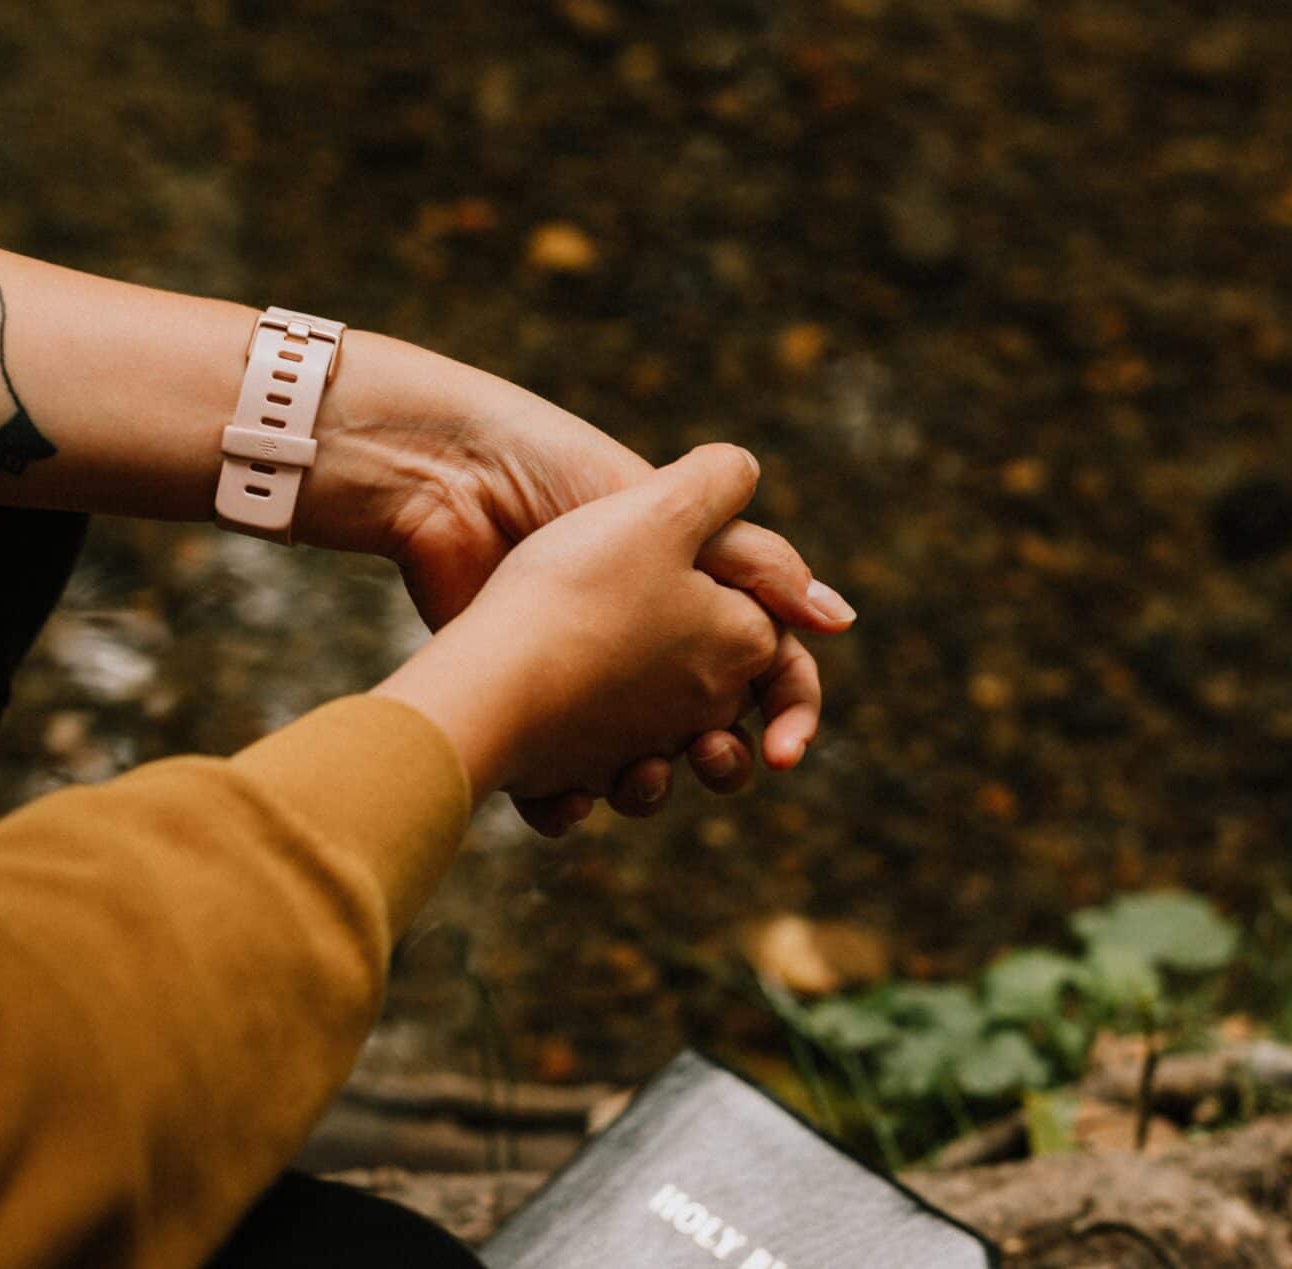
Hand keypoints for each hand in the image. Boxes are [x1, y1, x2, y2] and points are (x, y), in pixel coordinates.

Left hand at [296, 333, 853, 825]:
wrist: (452, 488)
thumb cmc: (560, 490)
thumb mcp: (671, 516)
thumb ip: (758, 558)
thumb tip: (839, 619)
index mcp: (697, 603)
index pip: (770, 673)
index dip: (791, 714)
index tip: (784, 752)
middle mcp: (650, 655)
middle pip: (715, 734)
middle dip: (723, 760)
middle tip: (706, 756)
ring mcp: (588, 692)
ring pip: (642, 772)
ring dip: (652, 789)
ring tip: (637, 777)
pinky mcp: (525, 712)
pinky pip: (559, 787)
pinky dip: (568, 803)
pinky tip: (562, 794)